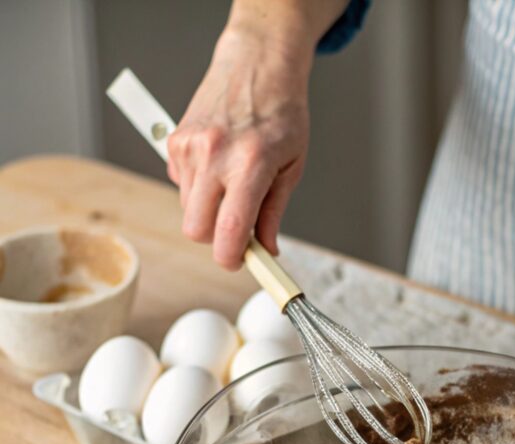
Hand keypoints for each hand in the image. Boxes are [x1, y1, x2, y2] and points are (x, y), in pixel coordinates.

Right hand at [167, 20, 311, 269]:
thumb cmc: (281, 112)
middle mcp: (214, 155)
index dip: (231, 258)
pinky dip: (198, 188)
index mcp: (249, 164)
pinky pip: (180, 186)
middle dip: (216, 239)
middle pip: (196, 230)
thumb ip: (274, 213)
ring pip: (188, 211)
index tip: (240, 262)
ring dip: (208, 212)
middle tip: (238, 228)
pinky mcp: (176, 142)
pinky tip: (217, 167)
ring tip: (231, 186)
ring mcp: (190, 147)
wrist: (258, 64)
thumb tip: (266, 250)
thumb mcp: (291, 167)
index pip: (227, 232)